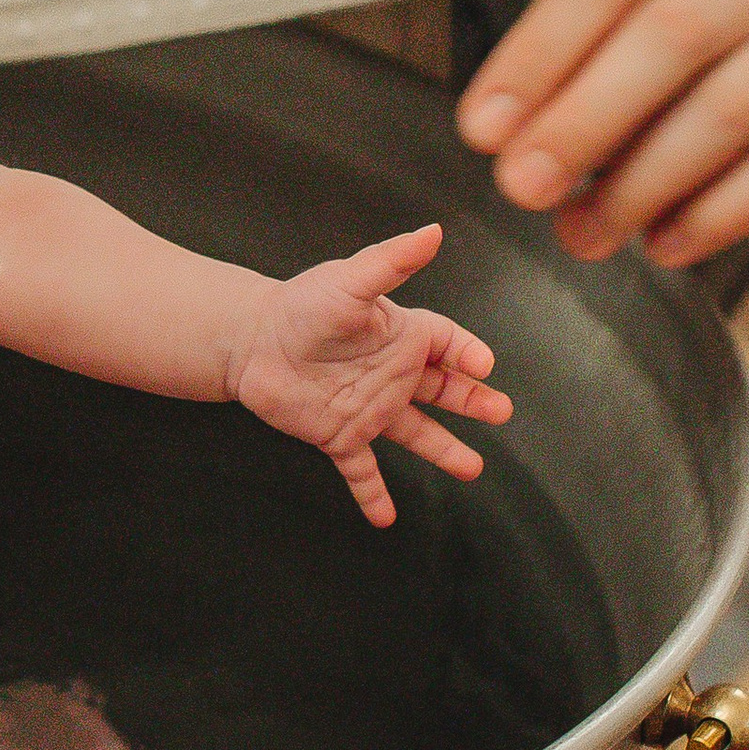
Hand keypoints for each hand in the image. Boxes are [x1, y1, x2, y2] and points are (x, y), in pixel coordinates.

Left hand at [234, 223, 509, 526]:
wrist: (247, 341)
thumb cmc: (299, 304)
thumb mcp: (349, 281)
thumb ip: (391, 261)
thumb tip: (433, 231)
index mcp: (399, 335)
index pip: (447, 343)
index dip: (468, 353)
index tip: (484, 366)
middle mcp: (390, 374)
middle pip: (444, 391)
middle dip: (474, 401)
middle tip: (501, 411)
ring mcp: (367, 407)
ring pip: (415, 433)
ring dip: (444, 451)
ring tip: (473, 468)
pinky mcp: (338, 435)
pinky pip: (361, 470)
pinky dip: (372, 494)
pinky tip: (385, 519)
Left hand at [457, 0, 748, 264]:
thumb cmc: (679, 54)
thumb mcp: (622, 32)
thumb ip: (566, 70)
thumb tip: (501, 135)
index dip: (537, 56)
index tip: (481, 131)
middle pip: (670, 34)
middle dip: (584, 120)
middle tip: (522, 189)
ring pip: (726, 108)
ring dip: (641, 183)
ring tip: (582, 236)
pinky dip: (714, 215)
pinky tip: (660, 245)